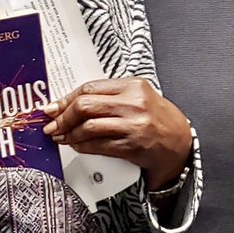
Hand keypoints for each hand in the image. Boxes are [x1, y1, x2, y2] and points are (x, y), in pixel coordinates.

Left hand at [42, 78, 191, 190]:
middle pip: (85, 105)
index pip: (90, 88)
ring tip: (62, 137)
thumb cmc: (158, 120)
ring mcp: (133, 125)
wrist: (180, 145)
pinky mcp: (131, 146)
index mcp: (133, 86)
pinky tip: (77, 145)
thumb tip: (73, 103)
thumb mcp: (138, 98)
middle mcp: (133, 103)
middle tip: (53, 124)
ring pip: (88, 126)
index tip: (53, 107)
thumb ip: (110, 97)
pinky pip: (98, 145)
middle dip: (63, 117)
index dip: (66, 99)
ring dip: (69, 134)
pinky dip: (82, 146)